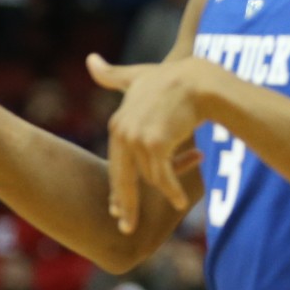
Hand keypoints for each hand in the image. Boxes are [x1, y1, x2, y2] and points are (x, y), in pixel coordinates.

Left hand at [87, 53, 203, 234]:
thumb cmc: (172, 78)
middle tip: (126, 228)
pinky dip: (172, 191)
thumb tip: (90, 60)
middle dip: (125, 206)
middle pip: (122, 178)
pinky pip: (162, 177)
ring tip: (176, 203)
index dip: (118, 188)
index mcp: (117, 123)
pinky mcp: (154, 144)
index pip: (116, 164)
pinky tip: (179, 202)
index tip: (117, 210)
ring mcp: (137, 138)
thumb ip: (112, 75)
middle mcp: (122, 132)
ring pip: (149, 177)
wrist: (199, 81)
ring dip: (164, 191)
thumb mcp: (137, 77)